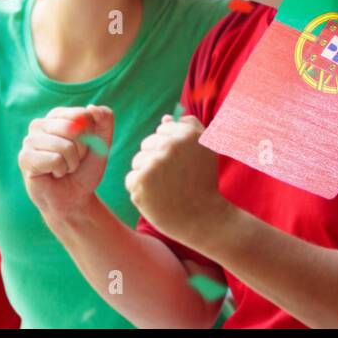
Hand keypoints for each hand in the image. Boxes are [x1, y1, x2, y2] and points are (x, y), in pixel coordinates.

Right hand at [18, 105, 112, 219]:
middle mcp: (40, 124)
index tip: (85, 147)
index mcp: (57, 115)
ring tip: (63, 168)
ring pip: (65, 146)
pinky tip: (53, 174)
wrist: (74, 198)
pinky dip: (61, 170)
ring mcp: (29, 140)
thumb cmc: (85, 169)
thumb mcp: (102, 142)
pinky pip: (55, 160)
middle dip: (81, 151)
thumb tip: (91, 107)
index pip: (82, 115)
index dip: (91, 135)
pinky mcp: (24, 158)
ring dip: (71, 163)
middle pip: (74, 129)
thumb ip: (105, 120)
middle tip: (73, 161)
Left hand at [125, 115, 228, 242]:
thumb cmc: (204, 183)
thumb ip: (190, 127)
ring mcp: (154, 163)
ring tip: (167, 189)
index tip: (184, 164)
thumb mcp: (206, 149)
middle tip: (175, 179)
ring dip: (147, 175)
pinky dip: (141, 190)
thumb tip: (164, 118)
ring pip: (137, 161)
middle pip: (147, 144)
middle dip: (157, 160)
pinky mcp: (140, 182)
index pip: (162, 130)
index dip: (171, 149)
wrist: (204, 218)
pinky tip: (158, 198)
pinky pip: (131, 179)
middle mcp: (170, 145)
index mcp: (186, 133)